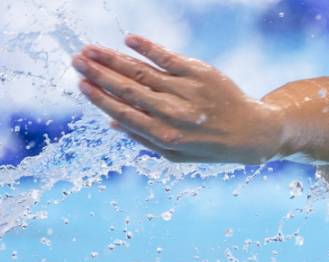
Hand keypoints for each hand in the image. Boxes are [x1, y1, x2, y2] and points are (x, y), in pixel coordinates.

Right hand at [72, 34, 284, 163]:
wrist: (252, 132)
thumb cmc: (210, 146)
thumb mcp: (176, 154)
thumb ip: (143, 139)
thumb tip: (111, 121)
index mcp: (165, 137)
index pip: (124, 112)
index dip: (99, 96)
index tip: (80, 83)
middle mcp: (174, 114)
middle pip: (127, 89)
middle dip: (98, 73)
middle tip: (76, 60)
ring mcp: (187, 91)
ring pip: (142, 71)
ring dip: (113, 58)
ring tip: (91, 50)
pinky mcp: (200, 73)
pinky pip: (167, 57)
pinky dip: (146, 47)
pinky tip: (128, 40)